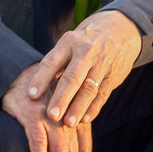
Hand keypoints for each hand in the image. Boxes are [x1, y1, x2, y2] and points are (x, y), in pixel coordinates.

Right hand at [1, 65, 92, 151]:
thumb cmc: (37, 97)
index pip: (83, 149)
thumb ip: (68, 128)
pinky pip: (39, 140)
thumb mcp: (58, 108)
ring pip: (59, 149)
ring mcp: (49, 115)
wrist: (16, 75)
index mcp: (75, 116)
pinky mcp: (32, 114)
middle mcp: (66, 116)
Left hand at [25, 10, 140, 127]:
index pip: (52, 61)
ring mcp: (102, 63)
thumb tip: (38, 87)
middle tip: (51, 115)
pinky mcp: (114, 75)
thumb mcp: (71, 42)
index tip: (31, 95)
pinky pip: (102, 94)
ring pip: (89, 89)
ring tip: (68, 123)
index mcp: (69, 41)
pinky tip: (85, 119)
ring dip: (78, 107)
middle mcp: (86, 51)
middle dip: (61, 98)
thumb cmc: (85, 40)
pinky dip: (94, 108)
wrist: (121, 28)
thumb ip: (57, 62)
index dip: (41, 78)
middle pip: (72, 77)